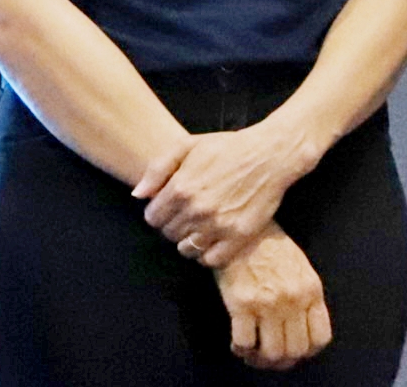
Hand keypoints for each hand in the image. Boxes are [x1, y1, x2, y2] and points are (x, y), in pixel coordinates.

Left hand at [134, 122, 312, 265]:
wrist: (268, 156)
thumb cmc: (225, 148)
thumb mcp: (185, 146)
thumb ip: (156, 171)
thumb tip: (138, 196)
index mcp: (180, 188)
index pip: (153, 218)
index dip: (157, 213)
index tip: (167, 209)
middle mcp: (196, 210)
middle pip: (169, 234)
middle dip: (172, 226)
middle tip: (185, 216)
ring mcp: (218, 225)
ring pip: (187, 249)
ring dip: (188, 241)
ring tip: (197, 228)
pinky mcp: (240, 237)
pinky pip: (212, 260)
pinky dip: (207, 254)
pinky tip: (211, 240)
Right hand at [213, 225, 331, 370]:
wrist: (237, 227)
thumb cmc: (266, 243)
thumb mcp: (298, 266)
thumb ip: (304, 295)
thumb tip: (299, 326)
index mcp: (311, 291)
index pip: (319, 339)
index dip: (306, 352)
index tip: (293, 351)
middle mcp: (293, 300)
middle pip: (295, 350)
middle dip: (282, 361)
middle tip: (269, 358)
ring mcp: (268, 303)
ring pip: (272, 352)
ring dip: (262, 360)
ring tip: (252, 354)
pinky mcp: (241, 303)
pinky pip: (244, 341)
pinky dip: (241, 350)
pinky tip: (237, 344)